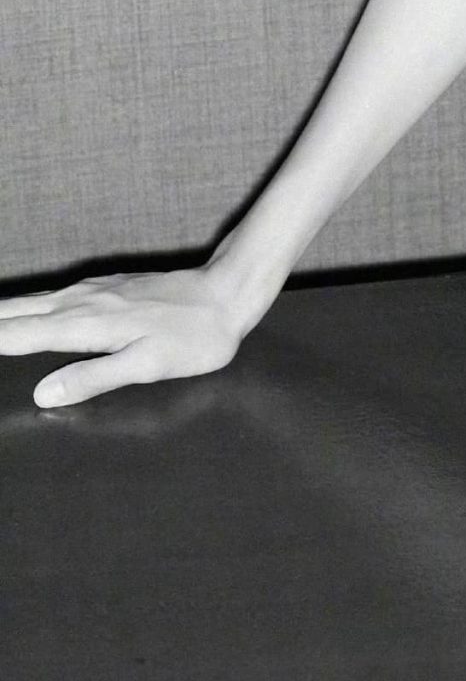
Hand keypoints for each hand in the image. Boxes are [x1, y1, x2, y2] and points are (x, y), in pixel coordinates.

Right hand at [0, 267, 245, 408]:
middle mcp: (81, 302)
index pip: (17, 336)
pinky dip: (21, 306)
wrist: (229, 292)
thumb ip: (93, 377)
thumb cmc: (194, 337)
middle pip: (14, 314)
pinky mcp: (104, 287)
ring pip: (29, 302)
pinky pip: (49, 297)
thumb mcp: (147, 366)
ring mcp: (91, 291)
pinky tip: (19, 309)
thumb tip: (44, 393)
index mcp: (85, 325)